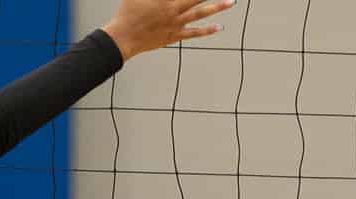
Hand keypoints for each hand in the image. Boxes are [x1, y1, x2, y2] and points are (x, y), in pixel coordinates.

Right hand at [103, 0, 233, 60]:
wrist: (124, 37)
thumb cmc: (128, 13)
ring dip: (217, 7)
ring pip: (201, 13)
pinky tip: (219, 26)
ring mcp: (176, 24)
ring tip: (231, 2)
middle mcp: (173, 10)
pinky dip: (208, 30)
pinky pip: (195, 32)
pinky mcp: (175, 36)